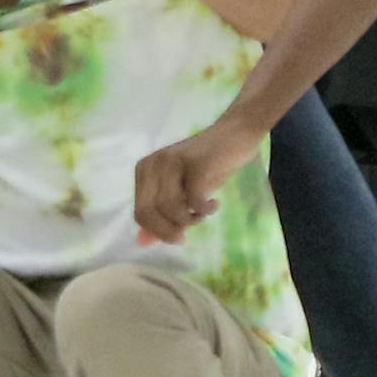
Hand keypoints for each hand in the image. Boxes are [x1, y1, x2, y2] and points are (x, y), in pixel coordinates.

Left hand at [134, 117, 260, 244]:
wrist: (236, 133)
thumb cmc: (209, 165)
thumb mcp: (183, 191)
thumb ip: (162, 214)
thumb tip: (144, 242)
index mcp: (145, 169)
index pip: (140, 212)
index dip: (157, 231)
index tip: (178, 236)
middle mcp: (154, 164)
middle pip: (149, 212)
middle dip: (168, 231)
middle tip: (187, 235)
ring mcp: (173, 161)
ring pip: (171, 208)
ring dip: (190, 219)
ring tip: (203, 213)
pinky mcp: (195, 163)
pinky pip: (194, 200)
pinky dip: (204, 210)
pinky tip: (214, 204)